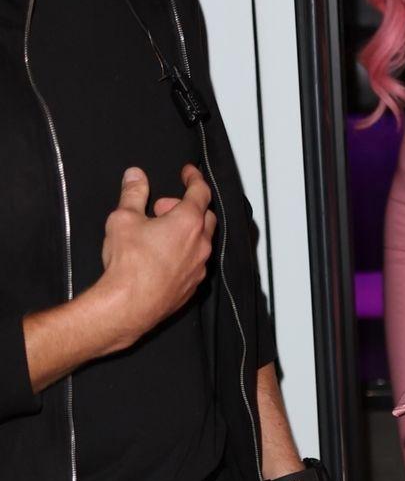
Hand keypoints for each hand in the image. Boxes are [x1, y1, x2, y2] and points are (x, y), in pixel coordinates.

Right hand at [96, 164, 216, 350]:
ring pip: (202, 240)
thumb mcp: (124, 219)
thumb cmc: (128, 264)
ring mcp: (199, 267)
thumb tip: (135, 176)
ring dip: (186, 231)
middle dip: (186, 206)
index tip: (188, 172)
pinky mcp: (193, 286)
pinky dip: (185, 253)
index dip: (194, 178)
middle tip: (161, 208)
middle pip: (205, 215)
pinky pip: (195, 262)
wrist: (127, 307)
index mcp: (188, 221)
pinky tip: (163, 257)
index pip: (200, 191)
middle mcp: (200, 243)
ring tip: (158, 233)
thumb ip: (133, 194)